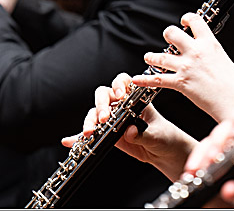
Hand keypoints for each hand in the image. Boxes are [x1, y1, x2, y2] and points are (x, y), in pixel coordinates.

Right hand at [61, 73, 197, 180]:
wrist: (163, 151)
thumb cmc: (164, 136)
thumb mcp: (157, 134)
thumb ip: (143, 132)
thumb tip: (130, 131)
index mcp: (136, 98)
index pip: (124, 82)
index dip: (119, 85)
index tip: (120, 95)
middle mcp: (121, 105)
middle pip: (104, 95)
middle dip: (101, 104)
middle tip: (104, 117)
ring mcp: (112, 119)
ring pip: (94, 113)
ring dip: (90, 120)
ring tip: (89, 132)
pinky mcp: (106, 134)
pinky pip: (90, 134)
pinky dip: (78, 137)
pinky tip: (68, 141)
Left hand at [131, 12, 233, 122]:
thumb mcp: (225, 61)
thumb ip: (212, 55)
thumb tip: (208, 55)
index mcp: (210, 44)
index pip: (195, 21)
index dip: (187, 18)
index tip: (184, 20)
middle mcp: (196, 52)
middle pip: (173, 33)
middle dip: (168, 34)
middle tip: (168, 38)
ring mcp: (187, 67)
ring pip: (161, 56)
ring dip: (153, 56)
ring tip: (149, 56)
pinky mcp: (181, 83)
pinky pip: (157, 79)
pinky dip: (144, 80)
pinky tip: (137, 79)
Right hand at [182, 115, 233, 208]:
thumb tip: (229, 189)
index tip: (233, 132)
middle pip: (227, 127)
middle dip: (216, 141)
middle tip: (212, 158)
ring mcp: (230, 145)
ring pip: (212, 139)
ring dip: (202, 152)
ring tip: (196, 169)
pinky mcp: (217, 155)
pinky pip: (203, 152)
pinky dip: (196, 161)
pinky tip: (191, 172)